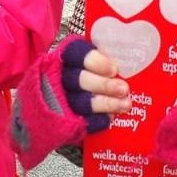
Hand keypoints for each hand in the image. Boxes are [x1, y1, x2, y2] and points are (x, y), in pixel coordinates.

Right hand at [10, 37, 130, 169]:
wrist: (48, 106)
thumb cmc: (81, 78)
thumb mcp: (86, 63)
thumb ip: (102, 62)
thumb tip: (129, 65)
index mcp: (65, 58)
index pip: (76, 54)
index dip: (95, 61)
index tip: (113, 69)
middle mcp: (58, 77)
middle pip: (79, 80)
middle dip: (103, 85)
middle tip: (123, 89)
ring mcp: (58, 100)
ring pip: (80, 102)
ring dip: (105, 103)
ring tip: (124, 105)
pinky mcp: (61, 120)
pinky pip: (79, 122)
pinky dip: (96, 121)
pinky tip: (110, 118)